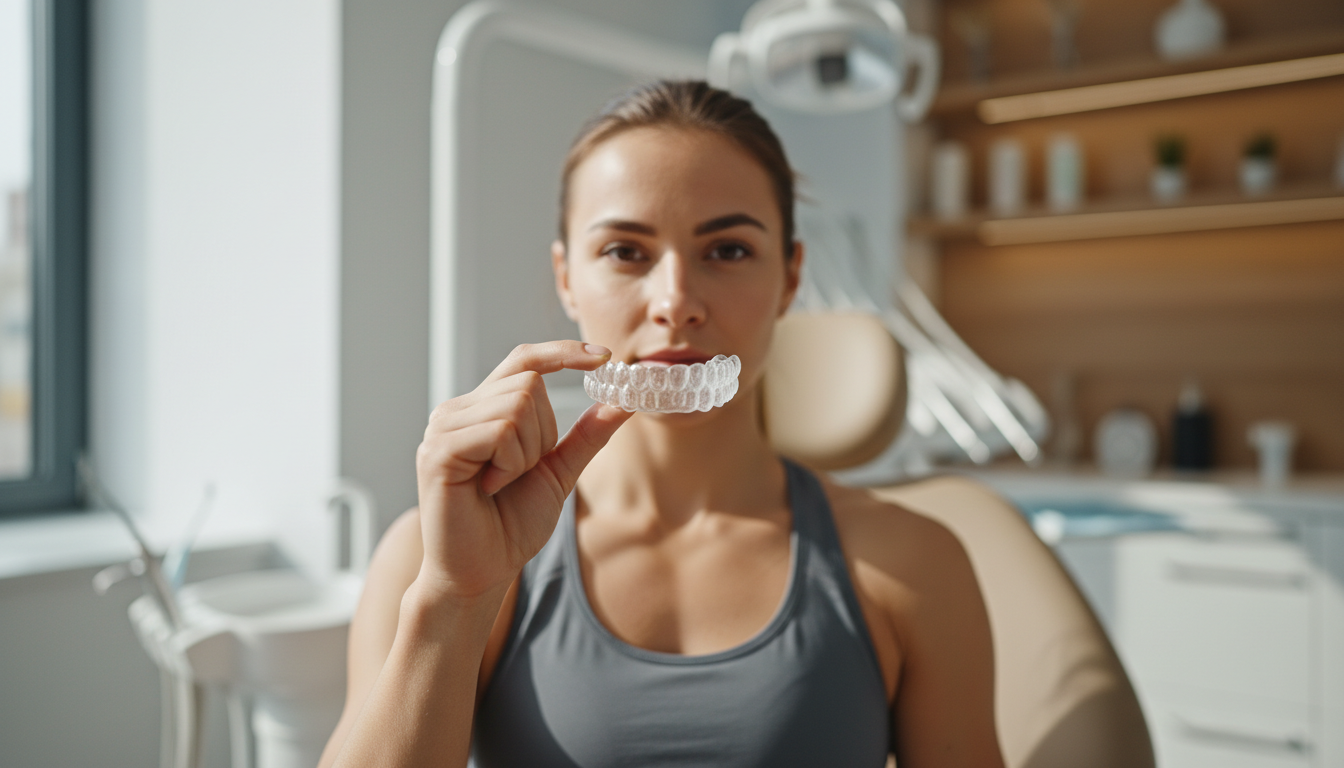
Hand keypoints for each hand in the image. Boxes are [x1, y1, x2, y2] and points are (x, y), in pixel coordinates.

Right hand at [414, 341, 631, 599]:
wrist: (481, 572)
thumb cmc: (510, 526)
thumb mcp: (558, 474)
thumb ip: (584, 436)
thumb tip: (622, 401)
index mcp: (482, 410)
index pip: (524, 361)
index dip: (562, 353)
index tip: (605, 357)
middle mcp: (457, 410)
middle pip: (529, 384)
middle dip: (543, 433)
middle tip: (518, 473)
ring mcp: (443, 427)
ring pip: (517, 405)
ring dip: (526, 452)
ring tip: (501, 482)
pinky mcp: (438, 450)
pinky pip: (499, 431)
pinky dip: (509, 463)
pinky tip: (490, 487)